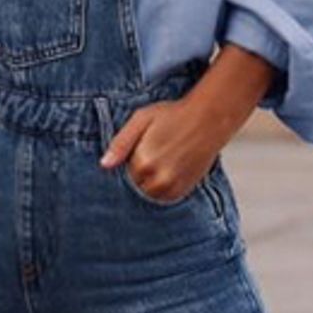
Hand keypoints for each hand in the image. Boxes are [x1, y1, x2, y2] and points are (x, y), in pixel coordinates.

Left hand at [99, 96, 228, 202]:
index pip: (124, 172)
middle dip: (141, 171)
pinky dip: (164, 187)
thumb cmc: (172, 115)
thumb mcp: (141, 119)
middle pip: (136, 185)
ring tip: (165, 158)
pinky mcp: (184, 190)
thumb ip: (120, 143)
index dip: (132, 158)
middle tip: (157, 150)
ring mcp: (173, 187)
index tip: (144, 145)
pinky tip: (172, 167)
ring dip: (152, 181)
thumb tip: (104, 165)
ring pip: (149, 193)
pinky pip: (164, 198)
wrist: (208, 119)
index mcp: (143, 162)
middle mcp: (158, 179)